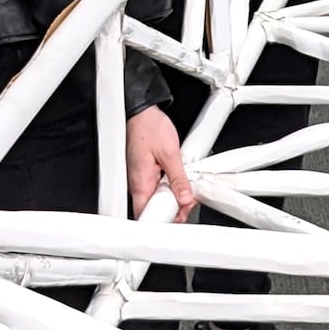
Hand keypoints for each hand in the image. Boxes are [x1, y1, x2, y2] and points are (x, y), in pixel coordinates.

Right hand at [126, 105, 195, 220]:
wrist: (141, 111)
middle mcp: (138, 185)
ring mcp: (142, 180)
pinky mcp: (147, 173)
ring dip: (175, 195)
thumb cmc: (148, 127)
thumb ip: (178, 177)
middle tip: (190, 197)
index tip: (182, 212)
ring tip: (187, 185)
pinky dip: (171, 184)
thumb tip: (185, 197)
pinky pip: (159, 186)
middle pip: (156, 209)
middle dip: (176, 206)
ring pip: (159, 198)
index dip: (167, 218)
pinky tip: (179, 177)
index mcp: (141, 183)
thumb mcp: (170, 152)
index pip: (149, 216)